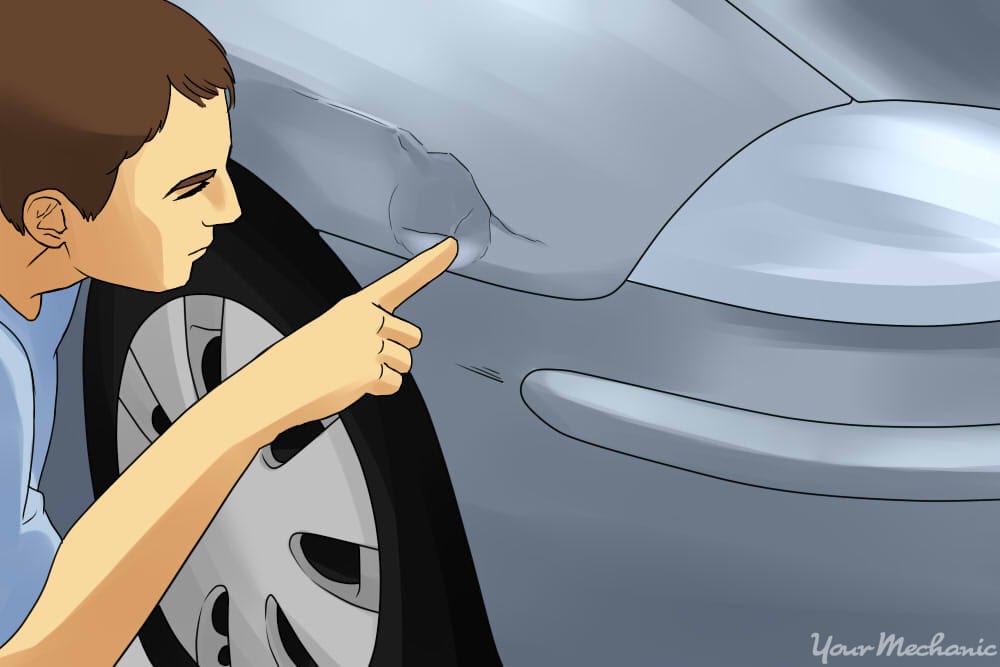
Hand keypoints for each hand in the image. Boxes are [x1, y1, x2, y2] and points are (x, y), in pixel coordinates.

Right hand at [234, 237, 457, 439]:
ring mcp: (370, 344)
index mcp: (357, 305)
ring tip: (351, 372)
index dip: (430, 263)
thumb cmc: (302, 361)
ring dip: (385, 372)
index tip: (453, 245)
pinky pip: (394, 385)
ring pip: (405, 362)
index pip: (401, 280)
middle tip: (358, 357)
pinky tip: (351, 385)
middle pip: (412, 336)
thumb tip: (404, 348)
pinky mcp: (371, 371)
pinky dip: (378, 391)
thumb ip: (369, 330)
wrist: (274, 387)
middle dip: (395, 350)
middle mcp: (367, 319)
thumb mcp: (335, 331)